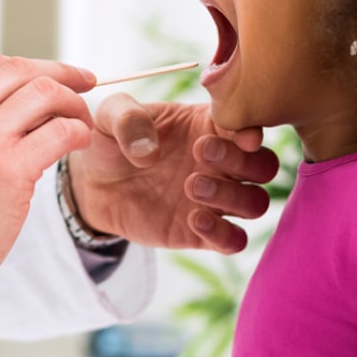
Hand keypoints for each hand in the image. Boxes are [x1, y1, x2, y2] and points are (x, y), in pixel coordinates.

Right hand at [0, 50, 95, 345]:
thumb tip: (27, 90)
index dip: (32, 64)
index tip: (58, 75)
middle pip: (21, 70)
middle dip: (61, 75)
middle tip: (85, 89)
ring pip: (45, 92)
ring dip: (73, 103)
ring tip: (80, 122)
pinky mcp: (8, 169)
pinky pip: (61, 130)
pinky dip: (79, 131)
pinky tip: (79, 144)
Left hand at [67, 94, 279, 253]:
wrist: (92, 185)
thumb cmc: (110, 141)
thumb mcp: (110, 116)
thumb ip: (128, 117)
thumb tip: (149, 151)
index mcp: (208, 125)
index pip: (248, 126)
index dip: (251, 130)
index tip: (239, 136)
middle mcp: (221, 163)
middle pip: (264, 165)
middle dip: (244, 161)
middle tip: (201, 152)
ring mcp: (215, 200)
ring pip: (256, 203)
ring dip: (233, 196)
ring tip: (191, 186)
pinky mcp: (201, 233)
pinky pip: (234, 241)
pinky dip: (224, 234)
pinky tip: (194, 219)